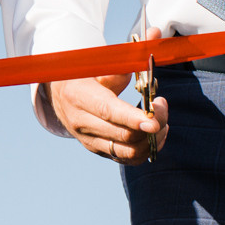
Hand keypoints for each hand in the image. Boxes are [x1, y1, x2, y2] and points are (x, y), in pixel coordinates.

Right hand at [43, 74, 168, 165]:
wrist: (61, 94)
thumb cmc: (86, 75)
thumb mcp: (97, 66)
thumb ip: (122, 69)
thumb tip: (149, 66)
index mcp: (78, 96)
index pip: (108, 112)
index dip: (133, 119)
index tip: (154, 121)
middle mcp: (81, 123)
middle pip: (123, 135)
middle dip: (152, 125)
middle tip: (162, 106)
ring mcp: (89, 140)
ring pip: (128, 152)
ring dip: (152, 141)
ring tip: (161, 123)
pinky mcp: (98, 150)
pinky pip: (127, 158)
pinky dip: (146, 150)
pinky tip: (154, 135)